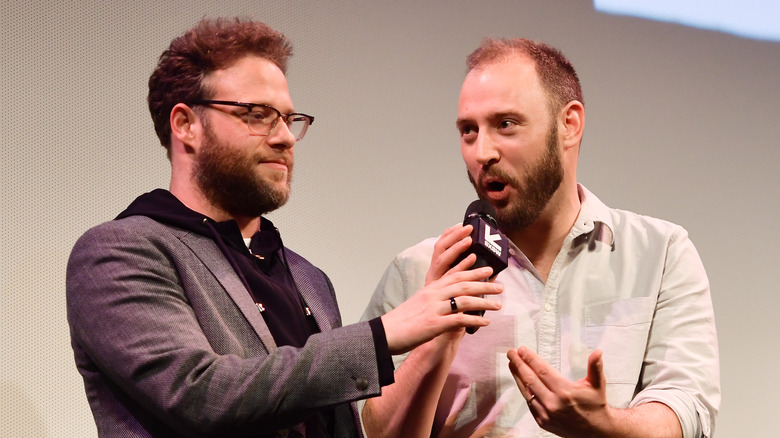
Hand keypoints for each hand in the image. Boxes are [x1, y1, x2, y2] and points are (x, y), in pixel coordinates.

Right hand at [381, 225, 502, 354]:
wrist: (385, 333)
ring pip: (465, 300)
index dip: (473, 271)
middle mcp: (433, 295)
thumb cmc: (401, 321)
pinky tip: (485, 323)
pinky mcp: (434, 324)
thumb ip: (434, 301)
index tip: (488, 270)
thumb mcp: (418, 304)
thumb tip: (449, 304)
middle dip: (484, 284)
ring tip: (498, 304)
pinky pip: (459, 319)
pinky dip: (475, 320)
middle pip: (464, 285)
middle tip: (500, 286)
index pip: (455, 275)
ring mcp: (434, 309)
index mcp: (430, 289)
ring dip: (484, 302)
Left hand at [507, 347, 610, 436]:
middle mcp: (553, 403)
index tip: (522, 350)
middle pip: (530, 379)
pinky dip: (524, 390)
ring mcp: (546, 414)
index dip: (531, 359)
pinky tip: (520, 380)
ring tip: (511, 364)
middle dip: (519, 364)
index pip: (543, 371)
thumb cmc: (595, 405)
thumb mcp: (597, 384)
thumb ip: (595, 367)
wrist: (595, 431)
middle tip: (511, 353)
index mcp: (565, 392)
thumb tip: (598, 352)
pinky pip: (530, 403)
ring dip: (517, 376)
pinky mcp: (542, 421)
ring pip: (526, 391)